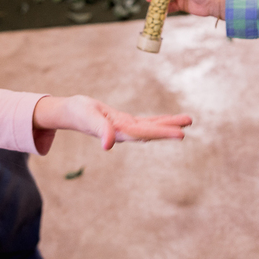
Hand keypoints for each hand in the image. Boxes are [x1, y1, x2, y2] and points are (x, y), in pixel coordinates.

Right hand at [33, 95, 191, 150]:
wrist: (70, 112)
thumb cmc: (77, 113)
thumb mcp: (88, 117)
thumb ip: (100, 130)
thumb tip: (109, 145)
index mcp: (118, 132)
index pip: (144, 134)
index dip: (162, 133)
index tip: (179, 133)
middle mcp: (125, 132)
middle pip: (151, 132)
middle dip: (169, 128)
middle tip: (188, 122)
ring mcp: (125, 128)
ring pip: (150, 127)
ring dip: (168, 124)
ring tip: (187, 119)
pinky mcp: (124, 122)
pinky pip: (145, 122)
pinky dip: (158, 121)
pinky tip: (169, 120)